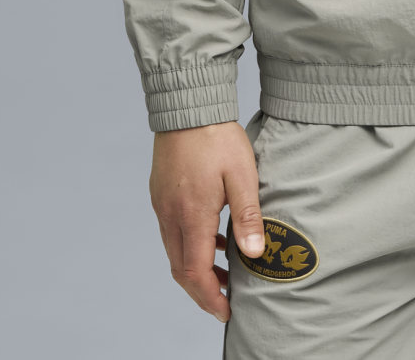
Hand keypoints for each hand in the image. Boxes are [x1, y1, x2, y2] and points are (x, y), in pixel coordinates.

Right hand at [149, 121, 263, 320]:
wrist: (187, 104)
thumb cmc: (217, 137)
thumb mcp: (242, 175)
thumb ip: (248, 216)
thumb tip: (254, 253)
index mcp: (192, 215)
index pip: (195, 273)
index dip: (210, 297)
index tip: (226, 310)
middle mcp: (170, 214)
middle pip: (180, 269)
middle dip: (202, 290)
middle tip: (225, 299)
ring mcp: (162, 204)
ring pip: (174, 251)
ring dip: (195, 268)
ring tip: (224, 271)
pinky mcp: (160, 193)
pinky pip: (172, 231)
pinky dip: (190, 245)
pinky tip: (213, 237)